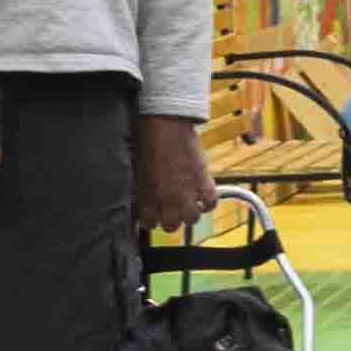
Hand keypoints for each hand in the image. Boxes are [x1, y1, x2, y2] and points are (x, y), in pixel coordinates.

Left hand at [135, 113, 212, 232]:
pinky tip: (202, 197)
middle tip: (170, 213)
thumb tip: (144, 199)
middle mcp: (168, 199)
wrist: (167, 124)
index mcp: (148, 196)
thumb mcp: (140, 170)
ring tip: (187, 205)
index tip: (152, 216)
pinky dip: (207, 203)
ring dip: (189, 214)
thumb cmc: (149, 141)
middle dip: (169, 221)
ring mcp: (187, 192)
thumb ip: (144, 189)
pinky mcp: (204, 182)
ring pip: (191, 219)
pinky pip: (210, 203)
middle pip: (171, 226)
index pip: (149, 223)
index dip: (150, 220)